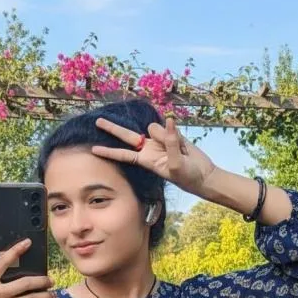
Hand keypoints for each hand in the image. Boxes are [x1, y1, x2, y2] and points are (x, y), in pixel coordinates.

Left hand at [91, 116, 217, 196]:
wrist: (203, 174)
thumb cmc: (187, 176)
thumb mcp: (176, 164)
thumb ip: (171, 143)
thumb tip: (168, 121)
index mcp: (147, 160)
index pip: (124, 154)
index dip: (110, 152)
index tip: (93, 150)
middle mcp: (149, 149)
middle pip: (128, 136)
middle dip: (113, 129)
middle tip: (98, 121)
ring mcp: (160, 141)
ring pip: (157, 128)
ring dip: (169, 137)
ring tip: (180, 151)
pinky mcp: (172, 134)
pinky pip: (172, 127)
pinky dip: (179, 135)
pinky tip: (185, 147)